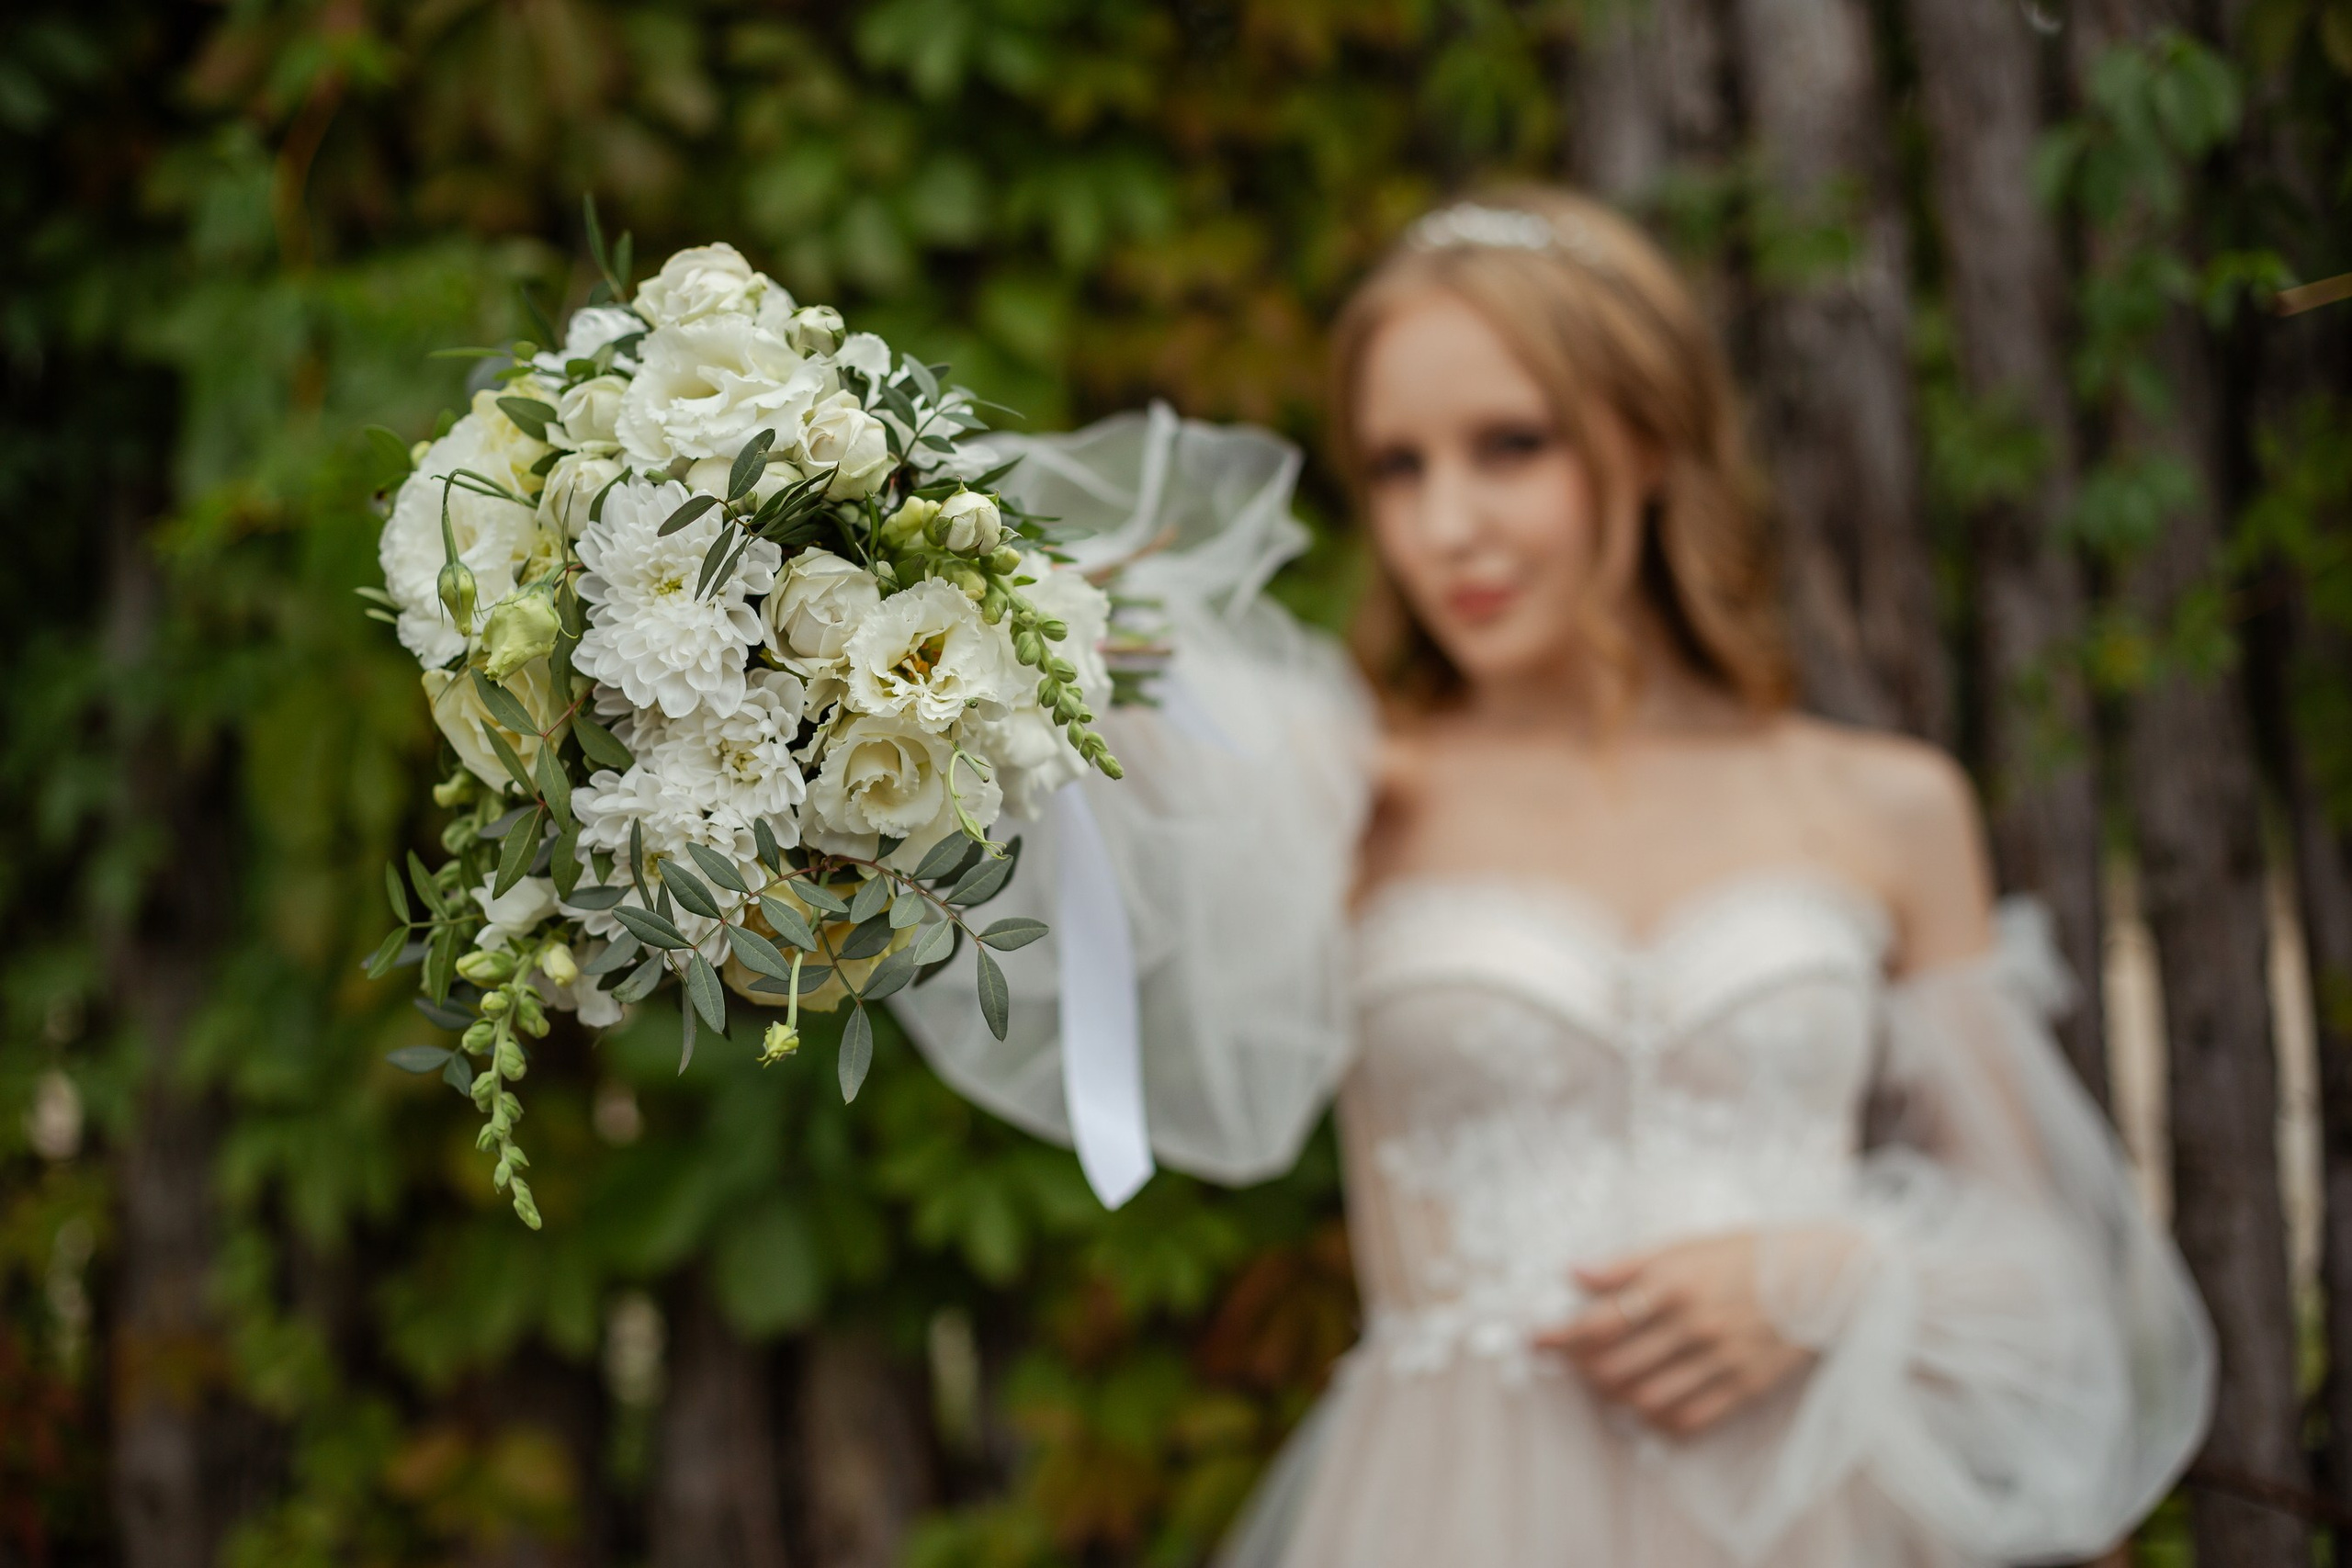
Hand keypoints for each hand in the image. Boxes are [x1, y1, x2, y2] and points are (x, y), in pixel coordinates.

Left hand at [1533, 1231, 1818, 1438]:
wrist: (1824, 1276)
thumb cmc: (1747, 1253)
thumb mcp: (1687, 1244)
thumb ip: (1629, 1263)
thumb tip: (1574, 1271)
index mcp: (1675, 1282)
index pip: (1598, 1320)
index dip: (1558, 1335)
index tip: (1533, 1339)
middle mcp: (1694, 1324)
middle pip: (1614, 1366)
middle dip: (1581, 1368)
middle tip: (1570, 1361)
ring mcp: (1720, 1360)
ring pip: (1645, 1398)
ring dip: (1614, 1396)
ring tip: (1603, 1383)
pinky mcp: (1744, 1386)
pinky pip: (1689, 1420)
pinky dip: (1658, 1420)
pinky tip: (1646, 1407)